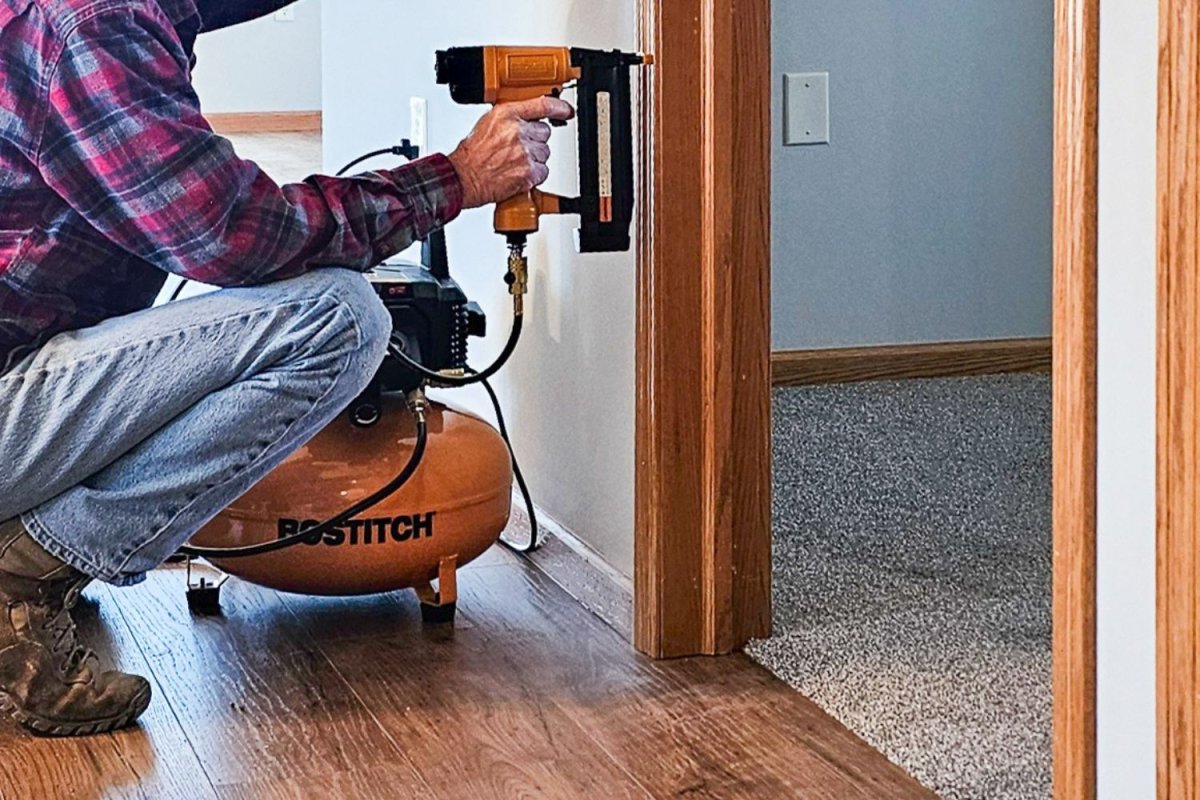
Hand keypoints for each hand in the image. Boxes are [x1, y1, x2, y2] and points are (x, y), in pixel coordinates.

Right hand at [448, 96, 574, 209]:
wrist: (463, 178)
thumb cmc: (472, 155)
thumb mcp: (488, 124)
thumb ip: (509, 119)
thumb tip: (527, 118)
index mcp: (506, 114)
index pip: (542, 105)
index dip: (559, 108)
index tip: (567, 111)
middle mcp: (517, 131)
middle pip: (545, 133)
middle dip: (535, 141)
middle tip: (517, 149)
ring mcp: (524, 152)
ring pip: (544, 152)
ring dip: (534, 159)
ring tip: (513, 162)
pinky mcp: (528, 172)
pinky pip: (543, 171)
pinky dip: (534, 175)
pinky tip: (517, 173)